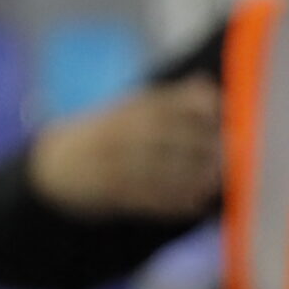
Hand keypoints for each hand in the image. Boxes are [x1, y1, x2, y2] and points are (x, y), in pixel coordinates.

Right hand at [26, 74, 221, 220]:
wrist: (57, 167)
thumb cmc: (107, 136)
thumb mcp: (128, 110)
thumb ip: (168, 101)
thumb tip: (206, 85)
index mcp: (122, 111)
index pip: (160, 103)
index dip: (192, 105)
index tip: (221, 109)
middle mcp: (115, 135)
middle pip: (160, 134)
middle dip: (199, 140)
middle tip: (232, 148)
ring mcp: (109, 165)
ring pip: (154, 169)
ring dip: (191, 174)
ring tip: (216, 177)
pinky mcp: (109, 194)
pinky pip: (144, 199)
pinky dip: (173, 202)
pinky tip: (196, 202)